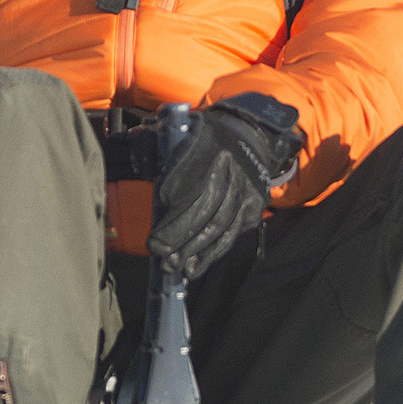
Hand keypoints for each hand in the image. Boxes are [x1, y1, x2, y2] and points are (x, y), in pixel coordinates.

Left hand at [152, 92, 304, 278]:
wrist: (246, 134)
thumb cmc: (199, 141)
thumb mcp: (174, 138)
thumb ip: (156, 157)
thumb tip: (149, 188)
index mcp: (207, 146)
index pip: (193, 191)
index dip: (174, 222)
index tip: (155, 243)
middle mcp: (231, 169)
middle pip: (209, 212)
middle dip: (184, 241)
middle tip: (164, 261)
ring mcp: (245, 189)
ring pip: (223, 226)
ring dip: (199, 252)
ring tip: (179, 269)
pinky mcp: (253, 206)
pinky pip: (233, 233)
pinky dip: (214, 253)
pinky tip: (196, 266)